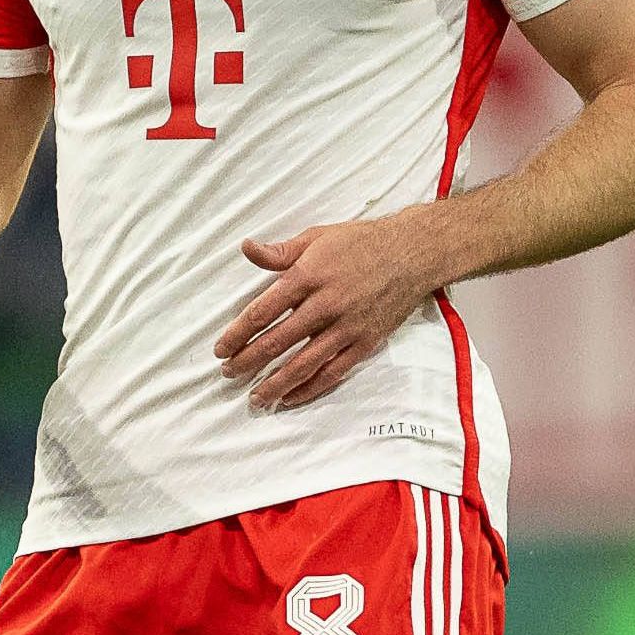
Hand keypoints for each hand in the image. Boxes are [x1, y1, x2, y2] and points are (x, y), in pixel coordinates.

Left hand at [213, 214, 455, 411]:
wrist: (413, 253)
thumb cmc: (362, 242)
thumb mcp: (317, 237)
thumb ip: (280, 252)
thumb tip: (246, 248)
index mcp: (308, 276)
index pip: (262, 312)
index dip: (237, 333)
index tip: (220, 349)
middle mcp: (325, 305)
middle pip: (277, 341)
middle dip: (248, 361)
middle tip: (228, 374)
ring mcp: (346, 327)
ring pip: (303, 364)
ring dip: (275, 383)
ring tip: (255, 397)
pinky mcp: (365, 342)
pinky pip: (334, 372)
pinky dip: (310, 387)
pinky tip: (291, 397)